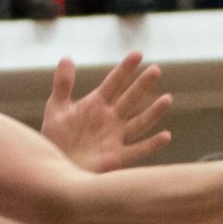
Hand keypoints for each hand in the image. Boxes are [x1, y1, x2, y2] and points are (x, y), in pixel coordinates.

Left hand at [43, 53, 172, 173]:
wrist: (55, 169)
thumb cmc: (55, 139)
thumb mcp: (56, 109)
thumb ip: (63, 85)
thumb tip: (66, 58)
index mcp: (97, 104)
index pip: (114, 82)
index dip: (126, 69)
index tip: (138, 54)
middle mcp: (110, 119)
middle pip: (131, 99)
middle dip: (142, 85)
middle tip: (156, 69)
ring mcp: (115, 138)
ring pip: (139, 123)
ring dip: (153, 112)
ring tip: (167, 99)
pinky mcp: (116, 158)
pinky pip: (137, 151)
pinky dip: (151, 145)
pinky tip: (165, 136)